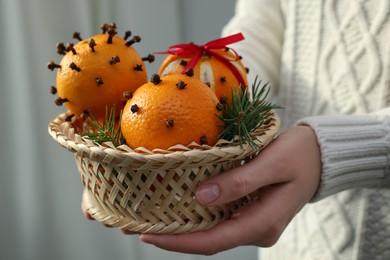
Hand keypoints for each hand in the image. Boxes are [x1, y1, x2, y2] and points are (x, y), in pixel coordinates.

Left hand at [139, 126, 321, 254]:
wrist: (322, 155)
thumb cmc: (301, 154)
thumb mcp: (272, 163)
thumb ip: (239, 182)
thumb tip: (201, 198)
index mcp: (263, 223)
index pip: (213, 240)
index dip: (178, 241)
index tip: (148, 235)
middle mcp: (256, 229)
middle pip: (208, 241)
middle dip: (172, 238)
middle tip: (136, 228)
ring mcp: (253, 222)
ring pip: (211, 232)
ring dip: (181, 229)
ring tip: (149, 220)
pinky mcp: (249, 212)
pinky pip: (218, 220)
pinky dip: (195, 217)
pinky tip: (177, 209)